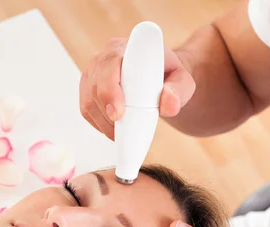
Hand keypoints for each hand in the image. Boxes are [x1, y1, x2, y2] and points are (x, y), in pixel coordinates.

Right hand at [79, 38, 195, 138]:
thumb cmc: (169, 77)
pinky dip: (98, 124)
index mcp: (127, 48)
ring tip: (122, 135)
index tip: (118, 113)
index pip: (110, 64)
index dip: (110, 89)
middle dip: (106, 112)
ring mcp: (93, 73)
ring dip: (104, 122)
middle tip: (120, 133)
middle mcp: (104, 57)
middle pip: (96, 85)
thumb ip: (179, 91)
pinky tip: (113, 130)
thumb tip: (168, 105)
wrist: (158, 79)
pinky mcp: (87, 89)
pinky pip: (86, 109)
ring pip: (89, 100)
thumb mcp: (182, 81)